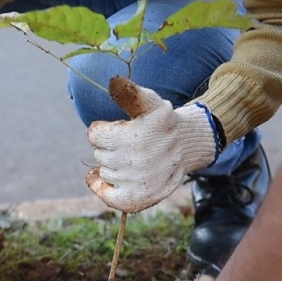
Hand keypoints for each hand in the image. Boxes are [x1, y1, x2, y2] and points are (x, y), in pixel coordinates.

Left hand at [86, 79, 220, 212]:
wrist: (187, 147)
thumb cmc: (163, 122)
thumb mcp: (151, 102)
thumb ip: (130, 93)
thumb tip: (113, 82)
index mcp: (134, 136)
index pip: (94, 135)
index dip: (103, 130)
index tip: (118, 129)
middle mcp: (134, 162)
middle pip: (99, 154)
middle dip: (108, 147)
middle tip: (127, 144)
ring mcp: (135, 182)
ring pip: (104, 172)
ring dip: (111, 165)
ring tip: (129, 158)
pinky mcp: (137, 199)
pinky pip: (107, 197)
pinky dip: (101, 188)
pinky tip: (100, 178)